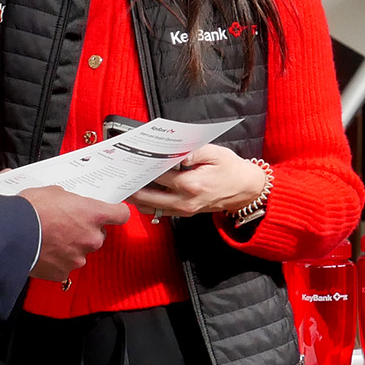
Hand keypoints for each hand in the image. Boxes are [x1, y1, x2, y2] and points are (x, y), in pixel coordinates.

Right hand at [21, 185, 129, 279]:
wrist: (11, 232)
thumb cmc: (32, 208)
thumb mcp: (54, 192)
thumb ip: (71, 201)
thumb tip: (71, 206)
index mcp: (93, 214)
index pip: (121, 214)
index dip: (116, 212)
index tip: (111, 212)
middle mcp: (91, 238)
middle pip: (99, 236)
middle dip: (86, 232)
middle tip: (67, 226)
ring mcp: (78, 258)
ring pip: (81, 252)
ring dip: (71, 247)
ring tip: (50, 240)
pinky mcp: (63, 272)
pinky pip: (65, 266)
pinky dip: (57, 261)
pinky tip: (44, 252)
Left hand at [132, 144, 264, 219]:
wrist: (246, 190)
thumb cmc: (231, 169)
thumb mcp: (216, 153)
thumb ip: (194, 151)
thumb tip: (176, 153)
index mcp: (191, 184)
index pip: (157, 174)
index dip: (142, 166)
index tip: (129, 159)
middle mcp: (184, 200)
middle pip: (147, 196)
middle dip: (130, 186)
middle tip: (118, 174)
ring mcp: (183, 210)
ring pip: (150, 207)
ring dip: (136, 197)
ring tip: (125, 183)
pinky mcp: (184, 213)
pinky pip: (159, 211)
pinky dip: (147, 203)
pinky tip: (139, 191)